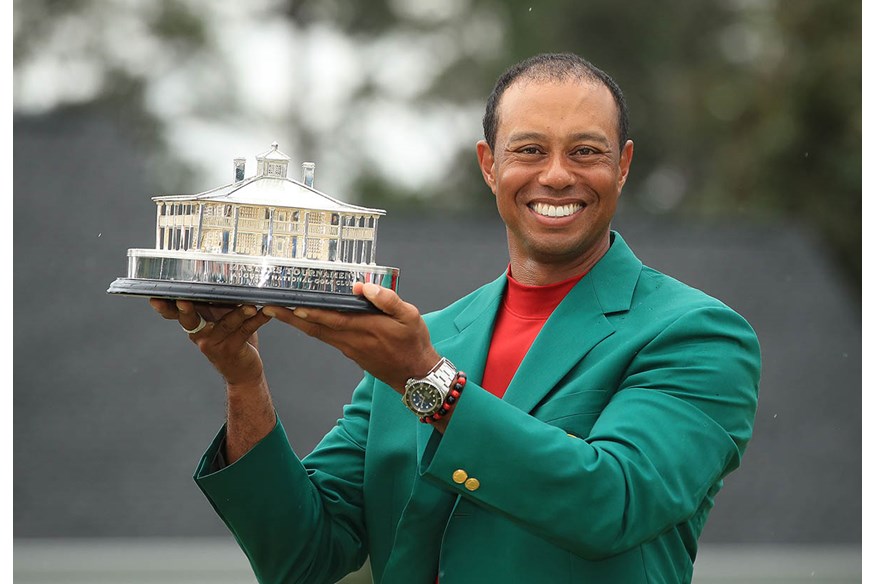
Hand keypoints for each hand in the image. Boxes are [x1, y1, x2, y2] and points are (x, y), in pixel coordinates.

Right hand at [148, 299, 272, 387]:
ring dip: (239, 313)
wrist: (243, 371)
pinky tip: (265, 312)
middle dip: (185, 310)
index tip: (154, 298)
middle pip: (189, 320)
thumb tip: (225, 273)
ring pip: (225, 324)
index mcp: (195, 325)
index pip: (176, 313)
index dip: (165, 306)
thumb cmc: (233, 339)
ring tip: (250, 306)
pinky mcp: (232, 349)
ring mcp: (215, 343)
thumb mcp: (222, 319)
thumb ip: (219, 303)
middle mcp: (200, 335)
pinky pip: (245, 331)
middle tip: (182, 301)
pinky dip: (257, 320)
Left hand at [263, 283, 439, 392]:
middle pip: (314, 327)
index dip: (308, 311)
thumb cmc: (414, 344)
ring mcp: (349, 348)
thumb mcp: (410, 317)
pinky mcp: (351, 352)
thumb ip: (387, 300)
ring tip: (279, 310)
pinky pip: (326, 338)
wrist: (416, 376)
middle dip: (290, 317)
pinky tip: (305, 319)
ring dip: (296, 322)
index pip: (329, 318)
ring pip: (317, 333)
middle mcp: (351, 340)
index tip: (288, 304)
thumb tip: (362, 286)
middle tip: (268, 307)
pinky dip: (311, 327)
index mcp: (364, 328)